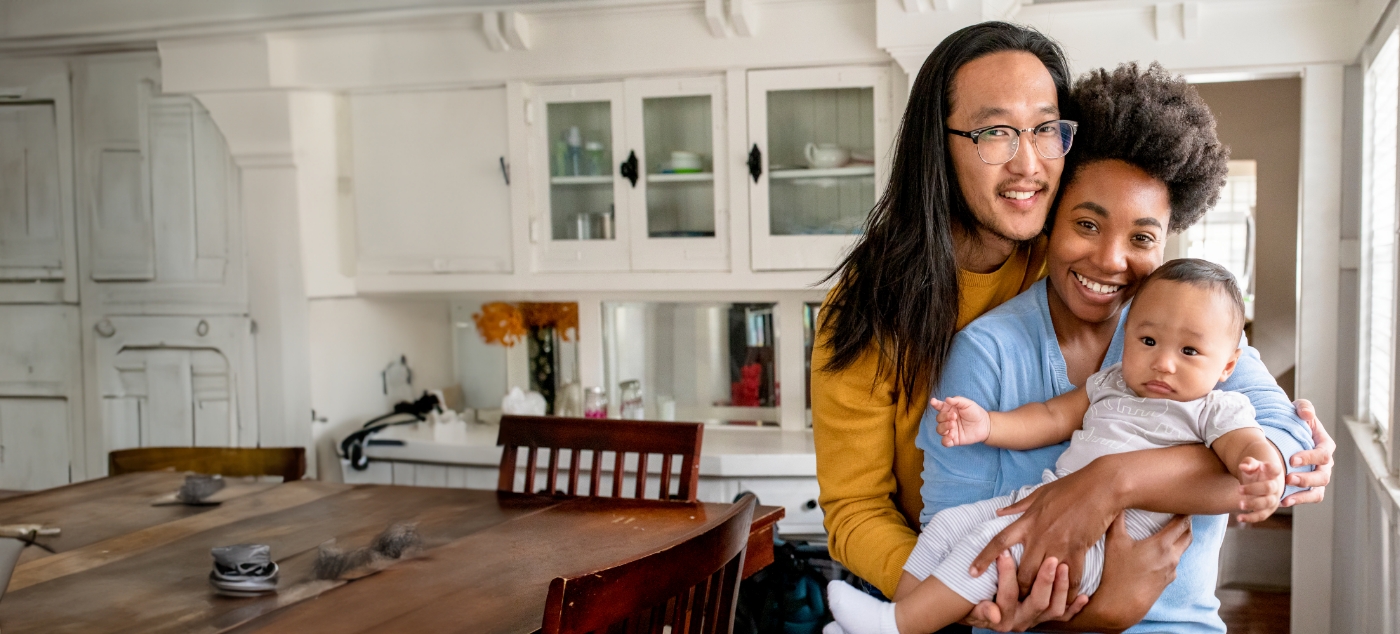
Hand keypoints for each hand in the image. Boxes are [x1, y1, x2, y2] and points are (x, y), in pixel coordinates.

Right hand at [931, 396, 990, 446]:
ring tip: (953, 425)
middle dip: (944, 417)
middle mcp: (947, 420)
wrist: (985, 425)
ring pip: (939, 430)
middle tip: (954, 416)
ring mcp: (950, 430)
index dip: (935, 404)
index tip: (933, 402)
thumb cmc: (975, 413)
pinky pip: (944, 442)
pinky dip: (945, 439)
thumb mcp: (968, 403)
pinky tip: (951, 435)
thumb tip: (946, 399)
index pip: (939, 407)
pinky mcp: (953, 440)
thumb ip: (957, 401)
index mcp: (949, 410)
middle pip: (938, 418)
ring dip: (944, 427)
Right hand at [962, 552, 1088, 631]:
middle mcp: (1022, 621)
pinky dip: (1075, 606)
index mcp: (1004, 617)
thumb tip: (994, 615)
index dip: (1007, 574)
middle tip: (1049, 559)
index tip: (1005, 553)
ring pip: (1055, 608)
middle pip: (1038, 601)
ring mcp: (1036, 620)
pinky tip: (1084, 595)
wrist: (983, 617)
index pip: (1009, 595)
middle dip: (1044, 580)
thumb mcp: (973, 610)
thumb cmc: (975, 606)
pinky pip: (1065, 615)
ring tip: (1063, 567)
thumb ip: (983, 611)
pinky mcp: (1046, 618)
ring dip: (1061, 588)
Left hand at [969, 466, 1117, 596]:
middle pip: (1021, 570)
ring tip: (1036, 603)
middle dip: (1017, 587)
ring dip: (1039, 592)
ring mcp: (1059, 544)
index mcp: (1027, 522)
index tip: (971, 572)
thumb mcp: (1040, 493)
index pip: (999, 541)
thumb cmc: (1070, 487)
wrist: (1101, 486)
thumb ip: (1018, 506)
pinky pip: (1071, 578)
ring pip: (1043, 577)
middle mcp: (1040, 536)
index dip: (984, 558)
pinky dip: (1067, 591)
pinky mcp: (1078, 550)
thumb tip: (999, 512)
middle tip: (1013, 597)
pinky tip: (1065, 600)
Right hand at [1080, 513, 1192, 630]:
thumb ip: (1117, 520)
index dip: (1183, 511)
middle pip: (1188, 536)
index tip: (1180, 503)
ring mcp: (1171, 571)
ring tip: (1169, 531)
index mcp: (1162, 545)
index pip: (1182, 523)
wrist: (1121, 605)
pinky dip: (1171, 553)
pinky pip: (1174, 562)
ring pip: (1182, 550)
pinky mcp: (1167, 581)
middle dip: (1186, 524)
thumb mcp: (1114, 542)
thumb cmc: (1117, 573)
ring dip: (1179, 539)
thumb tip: (1117, 502)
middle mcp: (1172, 557)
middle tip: (1179, 513)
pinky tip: (1158, 552)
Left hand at [1236, 457, 1282, 522]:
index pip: (1275, 469)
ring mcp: (1273, 499)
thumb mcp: (1251, 465)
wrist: (1258, 481)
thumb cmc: (1254, 471)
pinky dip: (1251, 518)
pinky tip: (1239, 518)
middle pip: (1269, 488)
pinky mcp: (1267, 509)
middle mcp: (1276, 486)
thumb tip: (1243, 466)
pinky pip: (1261, 515)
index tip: (1262, 466)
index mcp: (1273, 473)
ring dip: (1253, 504)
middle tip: (1239, 489)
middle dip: (1254, 489)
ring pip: (1266, 503)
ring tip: (1240, 504)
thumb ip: (1249, 463)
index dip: (1270, 468)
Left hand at [1281, 399, 1333, 506]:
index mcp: (1325, 446)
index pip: (1323, 454)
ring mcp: (1318, 477)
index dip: (1309, 458)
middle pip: (1323, 476)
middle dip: (1306, 479)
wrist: (1285, 432)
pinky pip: (1307, 498)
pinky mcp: (1308, 487)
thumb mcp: (1299, 408)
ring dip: (1302, 495)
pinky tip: (1281, 502)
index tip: (1291, 460)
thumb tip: (1307, 414)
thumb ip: (1304, 408)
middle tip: (1288, 478)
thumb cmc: (1294, 419)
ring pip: (1317, 491)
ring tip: (1285, 497)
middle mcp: (1325, 465)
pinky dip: (1296, 501)